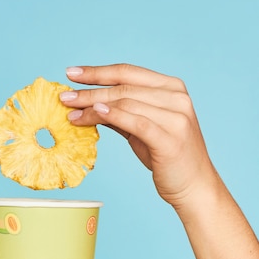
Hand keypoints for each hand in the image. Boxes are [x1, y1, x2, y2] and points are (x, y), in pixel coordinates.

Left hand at [60, 64, 218, 211]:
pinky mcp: (170, 138)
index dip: (97, 72)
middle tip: (64, 97)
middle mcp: (176, 97)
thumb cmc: (167, 157)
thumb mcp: (143, 129)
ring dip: (93, 107)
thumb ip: (122, 113)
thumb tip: (88, 104)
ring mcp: (176, 117)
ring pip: (126, 103)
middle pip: (123, 88)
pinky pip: (136, 122)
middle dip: (89, 91)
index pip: (128, 72)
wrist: (194, 186)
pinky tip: (93, 114)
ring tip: (70, 113)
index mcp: (172, 88)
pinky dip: (113, 116)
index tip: (71, 73)